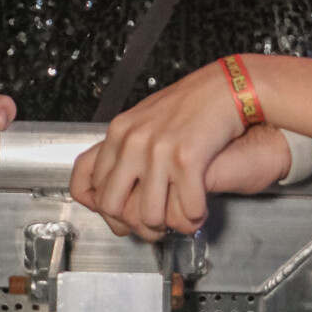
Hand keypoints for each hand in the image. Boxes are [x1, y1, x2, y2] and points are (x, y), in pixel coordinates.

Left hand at [69, 61, 243, 241]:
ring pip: (149, 216)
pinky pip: (186, 209)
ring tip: (179, 215)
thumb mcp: (143, 120)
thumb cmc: (189, 105)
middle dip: (132, 223)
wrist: (223, 88)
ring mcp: (158, 150)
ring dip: (167, 223)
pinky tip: (200, 208)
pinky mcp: (187, 159)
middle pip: (111, 206)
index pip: (88, 184)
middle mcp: (133, 140)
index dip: (107, 209)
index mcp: (119, 131)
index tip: (123, 217)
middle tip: (154, 224)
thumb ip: (125, 147)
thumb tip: (110, 184)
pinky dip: (195, 215)